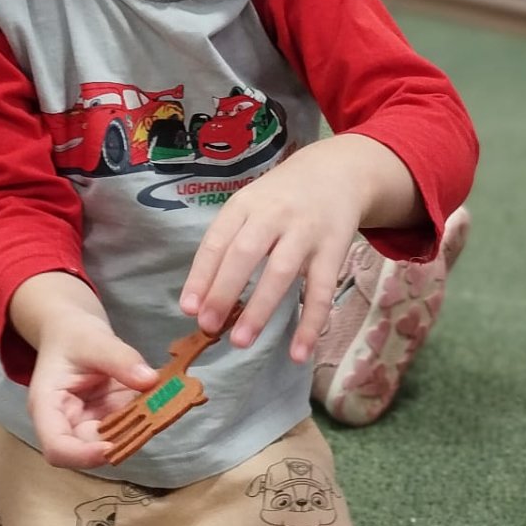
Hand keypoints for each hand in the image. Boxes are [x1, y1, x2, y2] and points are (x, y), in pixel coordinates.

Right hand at [12, 274, 156, 470]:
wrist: (74, 330)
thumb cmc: (72, 335)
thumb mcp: (93, 339)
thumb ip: (119, 359)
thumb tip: (150, 380)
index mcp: (47, 407)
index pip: (56, 447)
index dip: (82, 456)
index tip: (112, 448)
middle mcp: (66, 422)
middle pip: (88, 449)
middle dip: (119, 441)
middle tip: (151, 418)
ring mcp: (90, 423)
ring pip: (113, 442)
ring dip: (137, 430)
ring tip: (161, 406)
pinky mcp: (109, 418)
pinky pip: (128, 426)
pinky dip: (145, 418)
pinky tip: (162, 401)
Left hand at [181, 135, 417, 360]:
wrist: (337, 172)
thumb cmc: (280, 199)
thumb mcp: (250, 207)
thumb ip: (227, 245)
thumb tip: (199, 300)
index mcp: (244, 205)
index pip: (217, 240)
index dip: (201, 275)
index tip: (188, 308)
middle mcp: (273, 215)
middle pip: (244, 254)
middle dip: (224, 292)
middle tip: (208, 327)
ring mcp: (305, 232)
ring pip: (280, 272)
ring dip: (259, 309)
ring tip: (241, 341)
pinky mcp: (334, 249)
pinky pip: (321, 290)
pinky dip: (310, 324)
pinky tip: (298, 353)